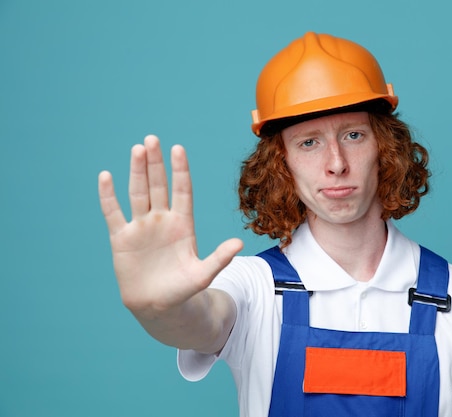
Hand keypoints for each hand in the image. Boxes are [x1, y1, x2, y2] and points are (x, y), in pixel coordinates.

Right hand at [98, 135, 242, 318]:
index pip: (182, 191)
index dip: (180, 170)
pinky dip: (108, 196)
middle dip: (155, 163)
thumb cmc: (183, 290)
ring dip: (136, 172)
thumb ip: (219, 258)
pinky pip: (113, 212)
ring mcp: (141, 227)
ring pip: (138, 193)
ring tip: (137, 149)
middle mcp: (162, 220)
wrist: (158, 306)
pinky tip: (106, 176)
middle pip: (158, 186)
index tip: (177, 148)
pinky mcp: (122, 238)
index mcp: (183, 224)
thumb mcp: (203, 275)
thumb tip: (239, 244)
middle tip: (152, 139)